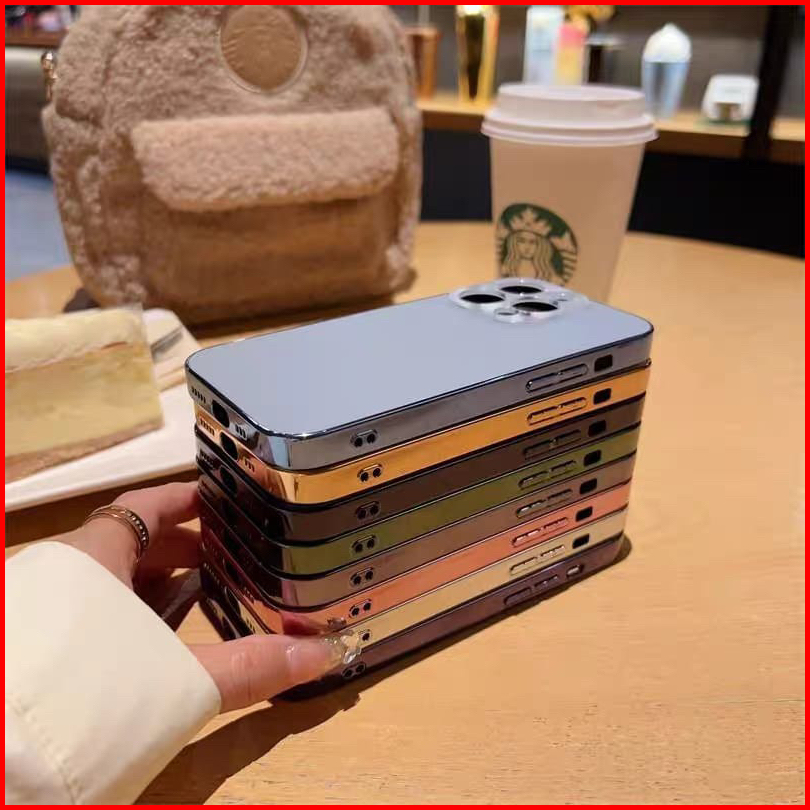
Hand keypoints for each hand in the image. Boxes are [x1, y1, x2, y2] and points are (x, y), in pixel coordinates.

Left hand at [60, 482, 346, 711]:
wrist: (1, 761)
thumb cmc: (91, 694)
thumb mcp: (179, 678)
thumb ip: (251, 665)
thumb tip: (327, 652)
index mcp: (91, 556)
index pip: (146, 503)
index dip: (189, 499)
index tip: (228, 501)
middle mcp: (61, 573)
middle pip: (128, 541)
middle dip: (180, 548)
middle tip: (229, 559)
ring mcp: (42, 612)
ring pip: (106, 581)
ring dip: (152, 586)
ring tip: (201, 599)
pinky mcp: (34, 651)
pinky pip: (87, 615)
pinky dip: (124, 619)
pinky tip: (150, 647)